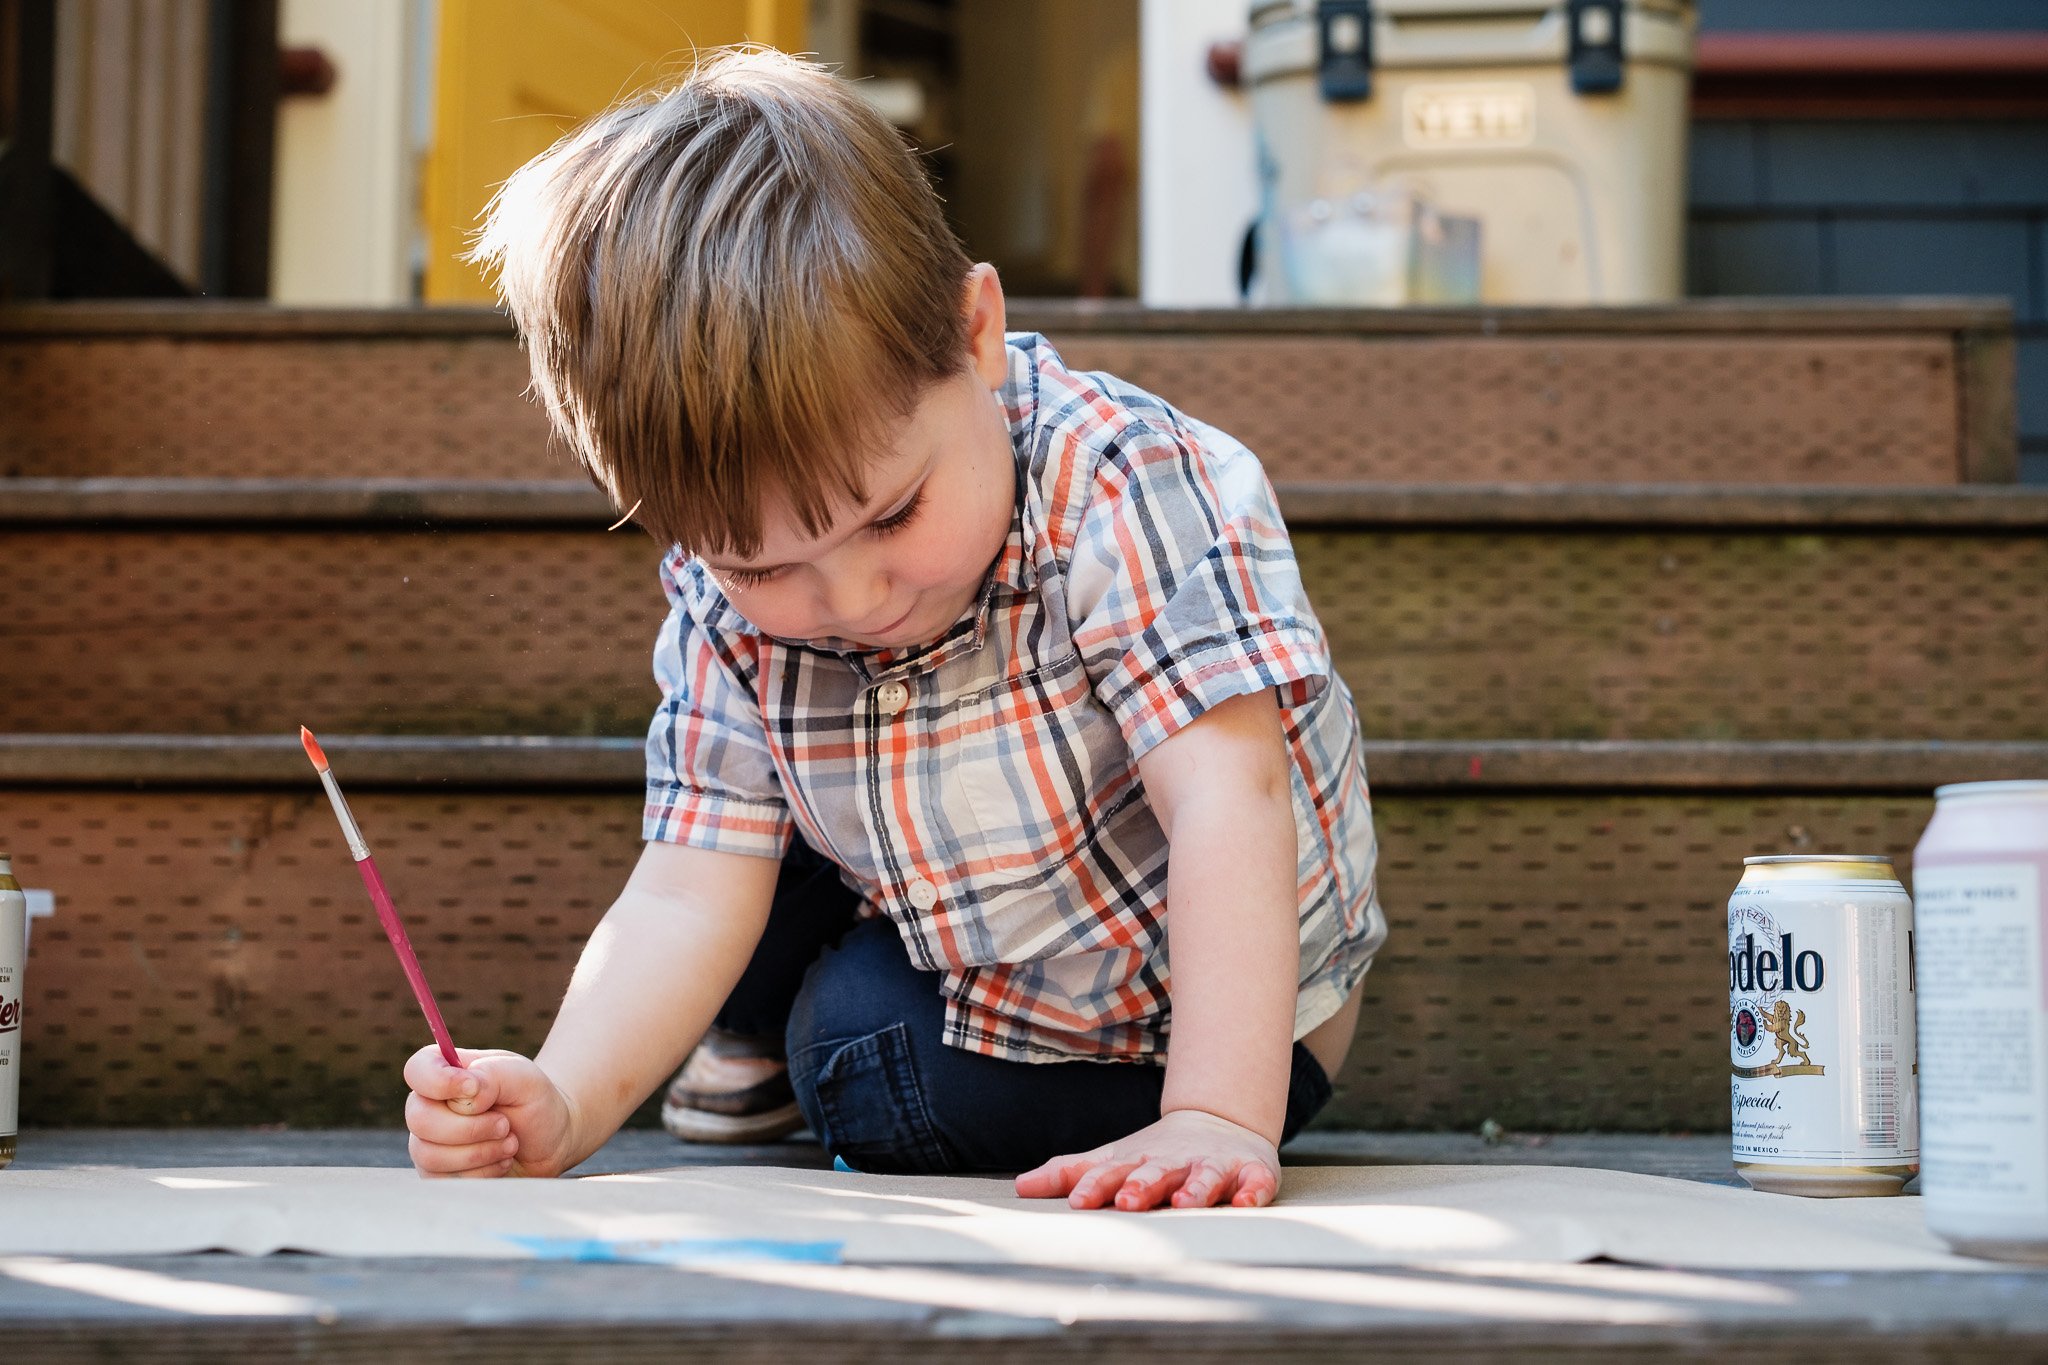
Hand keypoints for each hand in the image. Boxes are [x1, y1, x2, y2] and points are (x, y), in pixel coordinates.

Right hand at [402, 1045, 578, 1178]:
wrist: (550, 1141)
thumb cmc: (533, 1101)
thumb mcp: (524, 1077)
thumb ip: (492, 1075)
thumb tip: (466, 1092)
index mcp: (447, 1072)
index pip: (417, 1070)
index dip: (438, 1081)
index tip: (473, 1088)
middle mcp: (430, 1106)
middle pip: (419, 1119)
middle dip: (470, 1128)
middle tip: (505, 1125)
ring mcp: (429, 1142)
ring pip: (429, 1155)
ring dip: (480, 1153)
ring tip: (509, 1143)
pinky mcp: (437, 1173)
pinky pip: (442, 1180)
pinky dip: (480, 1174)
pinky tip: (500, 1162)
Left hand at [1014, 1108, 1280, 1210]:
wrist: (1218, 1125)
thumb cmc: (1155, 1155)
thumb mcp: (1113, 1159)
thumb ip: (1070, 1173)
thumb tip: (1020, 1186)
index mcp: (1139, 1162)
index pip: (1112, 1173)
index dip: (1095, 1185)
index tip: (1078, 1200)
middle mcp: (1175, 1163)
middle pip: (1156, 1173)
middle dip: (1142, 1186)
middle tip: (1128, 1200)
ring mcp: (1214, 1166)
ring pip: (1204, 1177)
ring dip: (1195, 1189)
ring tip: (1186, 1204)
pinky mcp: (1251, 1172)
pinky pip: (1255, 1182)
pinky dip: (1252, 1190)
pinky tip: (1246, 1201)